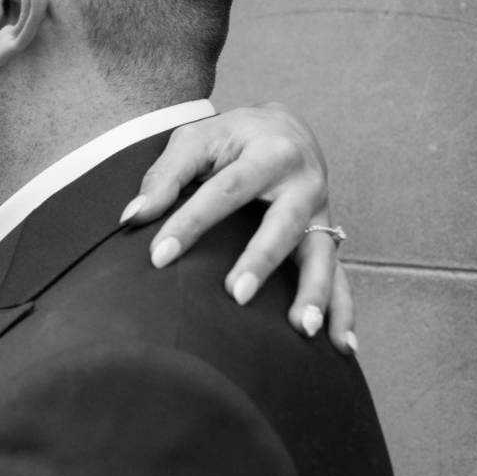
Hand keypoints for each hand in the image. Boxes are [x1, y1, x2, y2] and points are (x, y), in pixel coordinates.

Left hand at [120, 102, 356, 354]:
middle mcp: (305, 182)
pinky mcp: (326, 237)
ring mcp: (322, 213)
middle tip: (237, 295)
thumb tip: (133, 216)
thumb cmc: (230, 138)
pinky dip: (343, 312)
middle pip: (284, 224)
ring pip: (322, 255)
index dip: (190, 223)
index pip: (225, 191)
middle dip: (262, 260)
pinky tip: (341, 346)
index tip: (158, 258)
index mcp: (270, 152)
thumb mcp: (195, 140)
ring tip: (303, 329)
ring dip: (315, 293)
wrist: (283, 128)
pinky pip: (341, 277)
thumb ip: (165, 176)